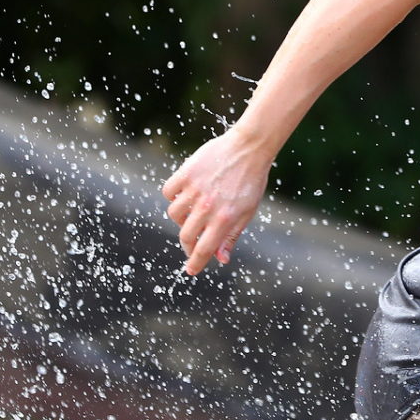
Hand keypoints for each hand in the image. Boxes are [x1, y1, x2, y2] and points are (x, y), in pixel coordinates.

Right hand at [162, 128, 271, 274]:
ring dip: (181, 218)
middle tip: (193, 244)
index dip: (196, 263)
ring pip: (174, 214)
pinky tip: (185, 195)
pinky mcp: (185, 173)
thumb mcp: (247, 212)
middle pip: (186, 235)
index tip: (191, 270)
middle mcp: (207, 207)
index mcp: (225, 219)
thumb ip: (231, 236)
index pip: (204, 249)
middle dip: (188, 244)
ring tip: (193, 213)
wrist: (249, 148)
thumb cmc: (251, 182)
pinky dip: (173, 196)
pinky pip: (168, 192)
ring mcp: (194, 190)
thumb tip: (221, 259)